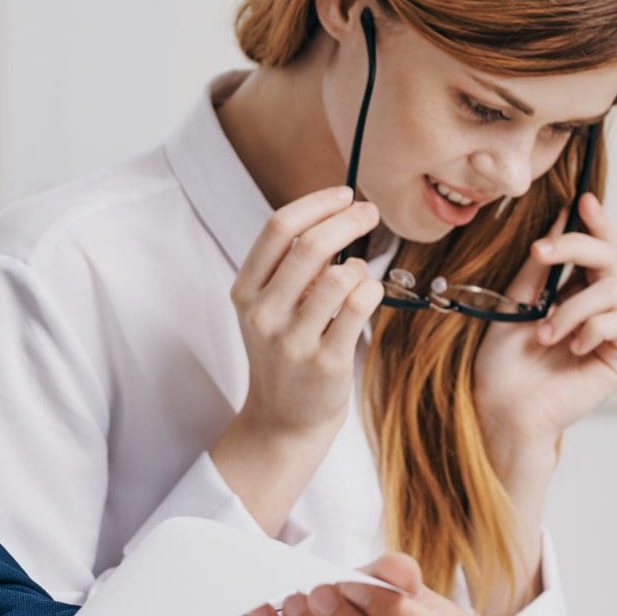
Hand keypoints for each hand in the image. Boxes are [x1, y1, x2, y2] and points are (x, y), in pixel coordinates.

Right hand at [210, 186, 385, 531]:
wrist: (282, 421)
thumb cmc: (284, 352)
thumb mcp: (268, 308)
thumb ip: (290, 266)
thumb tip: (335, 215)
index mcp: (244, 291)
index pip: (278, 228)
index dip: (316, 203)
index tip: (344, 194)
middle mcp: (263, 314)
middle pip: (310, 245)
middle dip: (348, 219)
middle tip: (371, 212)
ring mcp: (293, 341)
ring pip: (340, 276)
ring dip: (360, 266)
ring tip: (359, 276)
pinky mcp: (326, 362)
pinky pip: (360, 306)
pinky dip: (371, 290)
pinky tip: (367, 296)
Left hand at [472, 192, 616, 468]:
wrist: (503, 406)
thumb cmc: (504, 361)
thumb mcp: (516, 302)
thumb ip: (540, 266)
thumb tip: (560, 217)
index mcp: (574, 291)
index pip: (594, 249)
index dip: (594, 223)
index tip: (582, 200)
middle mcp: (599, 307)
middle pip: (609, 257)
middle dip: (577, 245)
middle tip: (544, 250)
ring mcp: (615, 332)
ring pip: (610, 290)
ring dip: (570, 308)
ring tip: (544, 334)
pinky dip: (590, 329)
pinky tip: (570, 349)